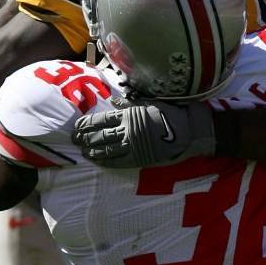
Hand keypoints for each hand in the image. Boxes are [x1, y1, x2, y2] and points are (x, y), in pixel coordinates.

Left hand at [73, 98, 215, 168]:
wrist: (191, 131)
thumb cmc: (172, 113)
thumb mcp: (151, 102)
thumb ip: (131, 103)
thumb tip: (115, 102)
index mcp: (130, 114)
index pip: (102, 119)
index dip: (87, 124)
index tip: (78, 126)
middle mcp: (129, 131)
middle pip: (101, 135)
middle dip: (85, 137)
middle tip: (75, 139)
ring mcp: (134, 146)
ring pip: (107, 149)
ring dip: (93, 150)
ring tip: (83, 150)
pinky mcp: (141, 159)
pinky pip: (119, 162)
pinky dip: (106, 161)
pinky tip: (97, 160)